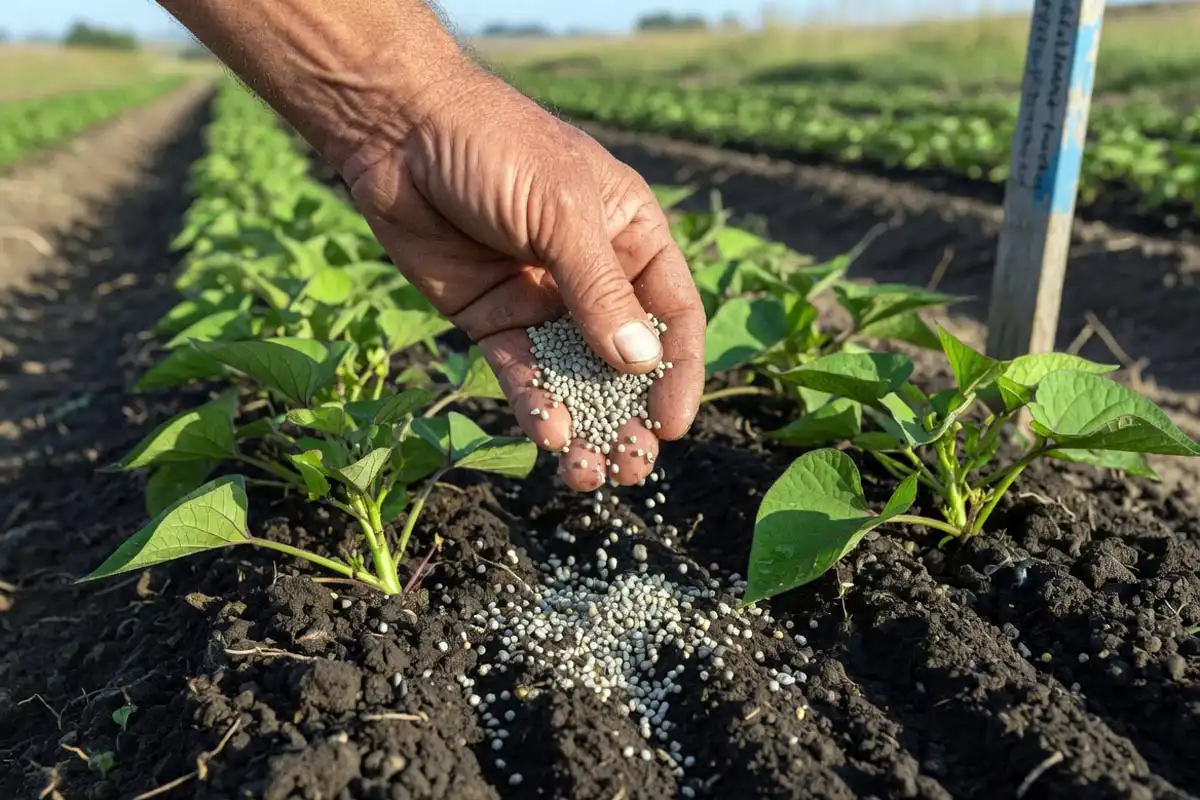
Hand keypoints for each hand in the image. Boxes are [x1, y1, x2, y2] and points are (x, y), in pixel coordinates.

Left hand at [341, 70, 704, 490]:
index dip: (678, 372)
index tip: (671, 425)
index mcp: (632, 236)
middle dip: (630, 414)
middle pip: (626, 358)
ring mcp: (542, 300)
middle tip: (632, 466)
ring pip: (574, 376)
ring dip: (585, 424)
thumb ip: (599, 290)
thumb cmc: (496, 148)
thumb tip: (641, 365)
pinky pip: (522, 372)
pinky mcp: (493, 319)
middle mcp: (594, 274)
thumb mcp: (561, 212)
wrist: (398, 132)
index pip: (672, 314)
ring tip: (589, 473)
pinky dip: (535, 405)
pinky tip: (546, 435)